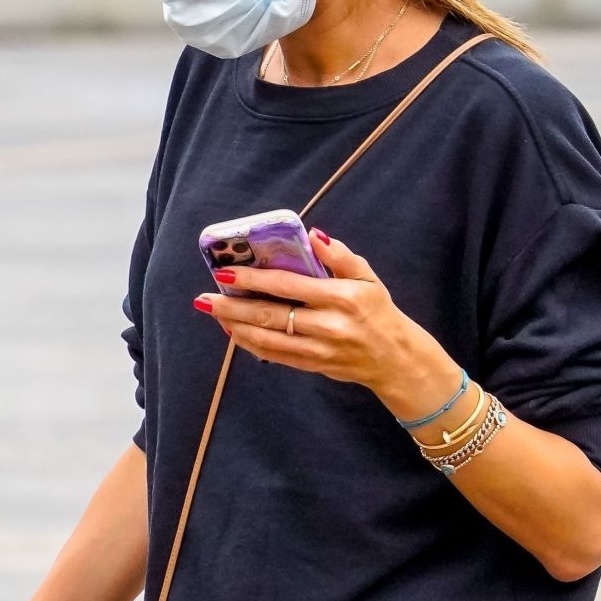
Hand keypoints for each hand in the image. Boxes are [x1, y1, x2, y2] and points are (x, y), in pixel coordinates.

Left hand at [195, 229, 456, 408]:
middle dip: (233, 306)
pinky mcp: (313, 365)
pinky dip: (250, 344)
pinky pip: (275, 356)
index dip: (254, 279)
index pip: (288, 286)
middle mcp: (328, 325)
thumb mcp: (368, 277)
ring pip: (267, 339)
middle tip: (205, 297)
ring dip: (235, 326)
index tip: (226, 272)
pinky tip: (234, 332)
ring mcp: (318, 349)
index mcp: (341, 298)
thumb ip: (340, 256)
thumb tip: (313, 235)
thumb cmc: (378, 311)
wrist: (394, 358)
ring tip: (213, 312)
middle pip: (270, 315)